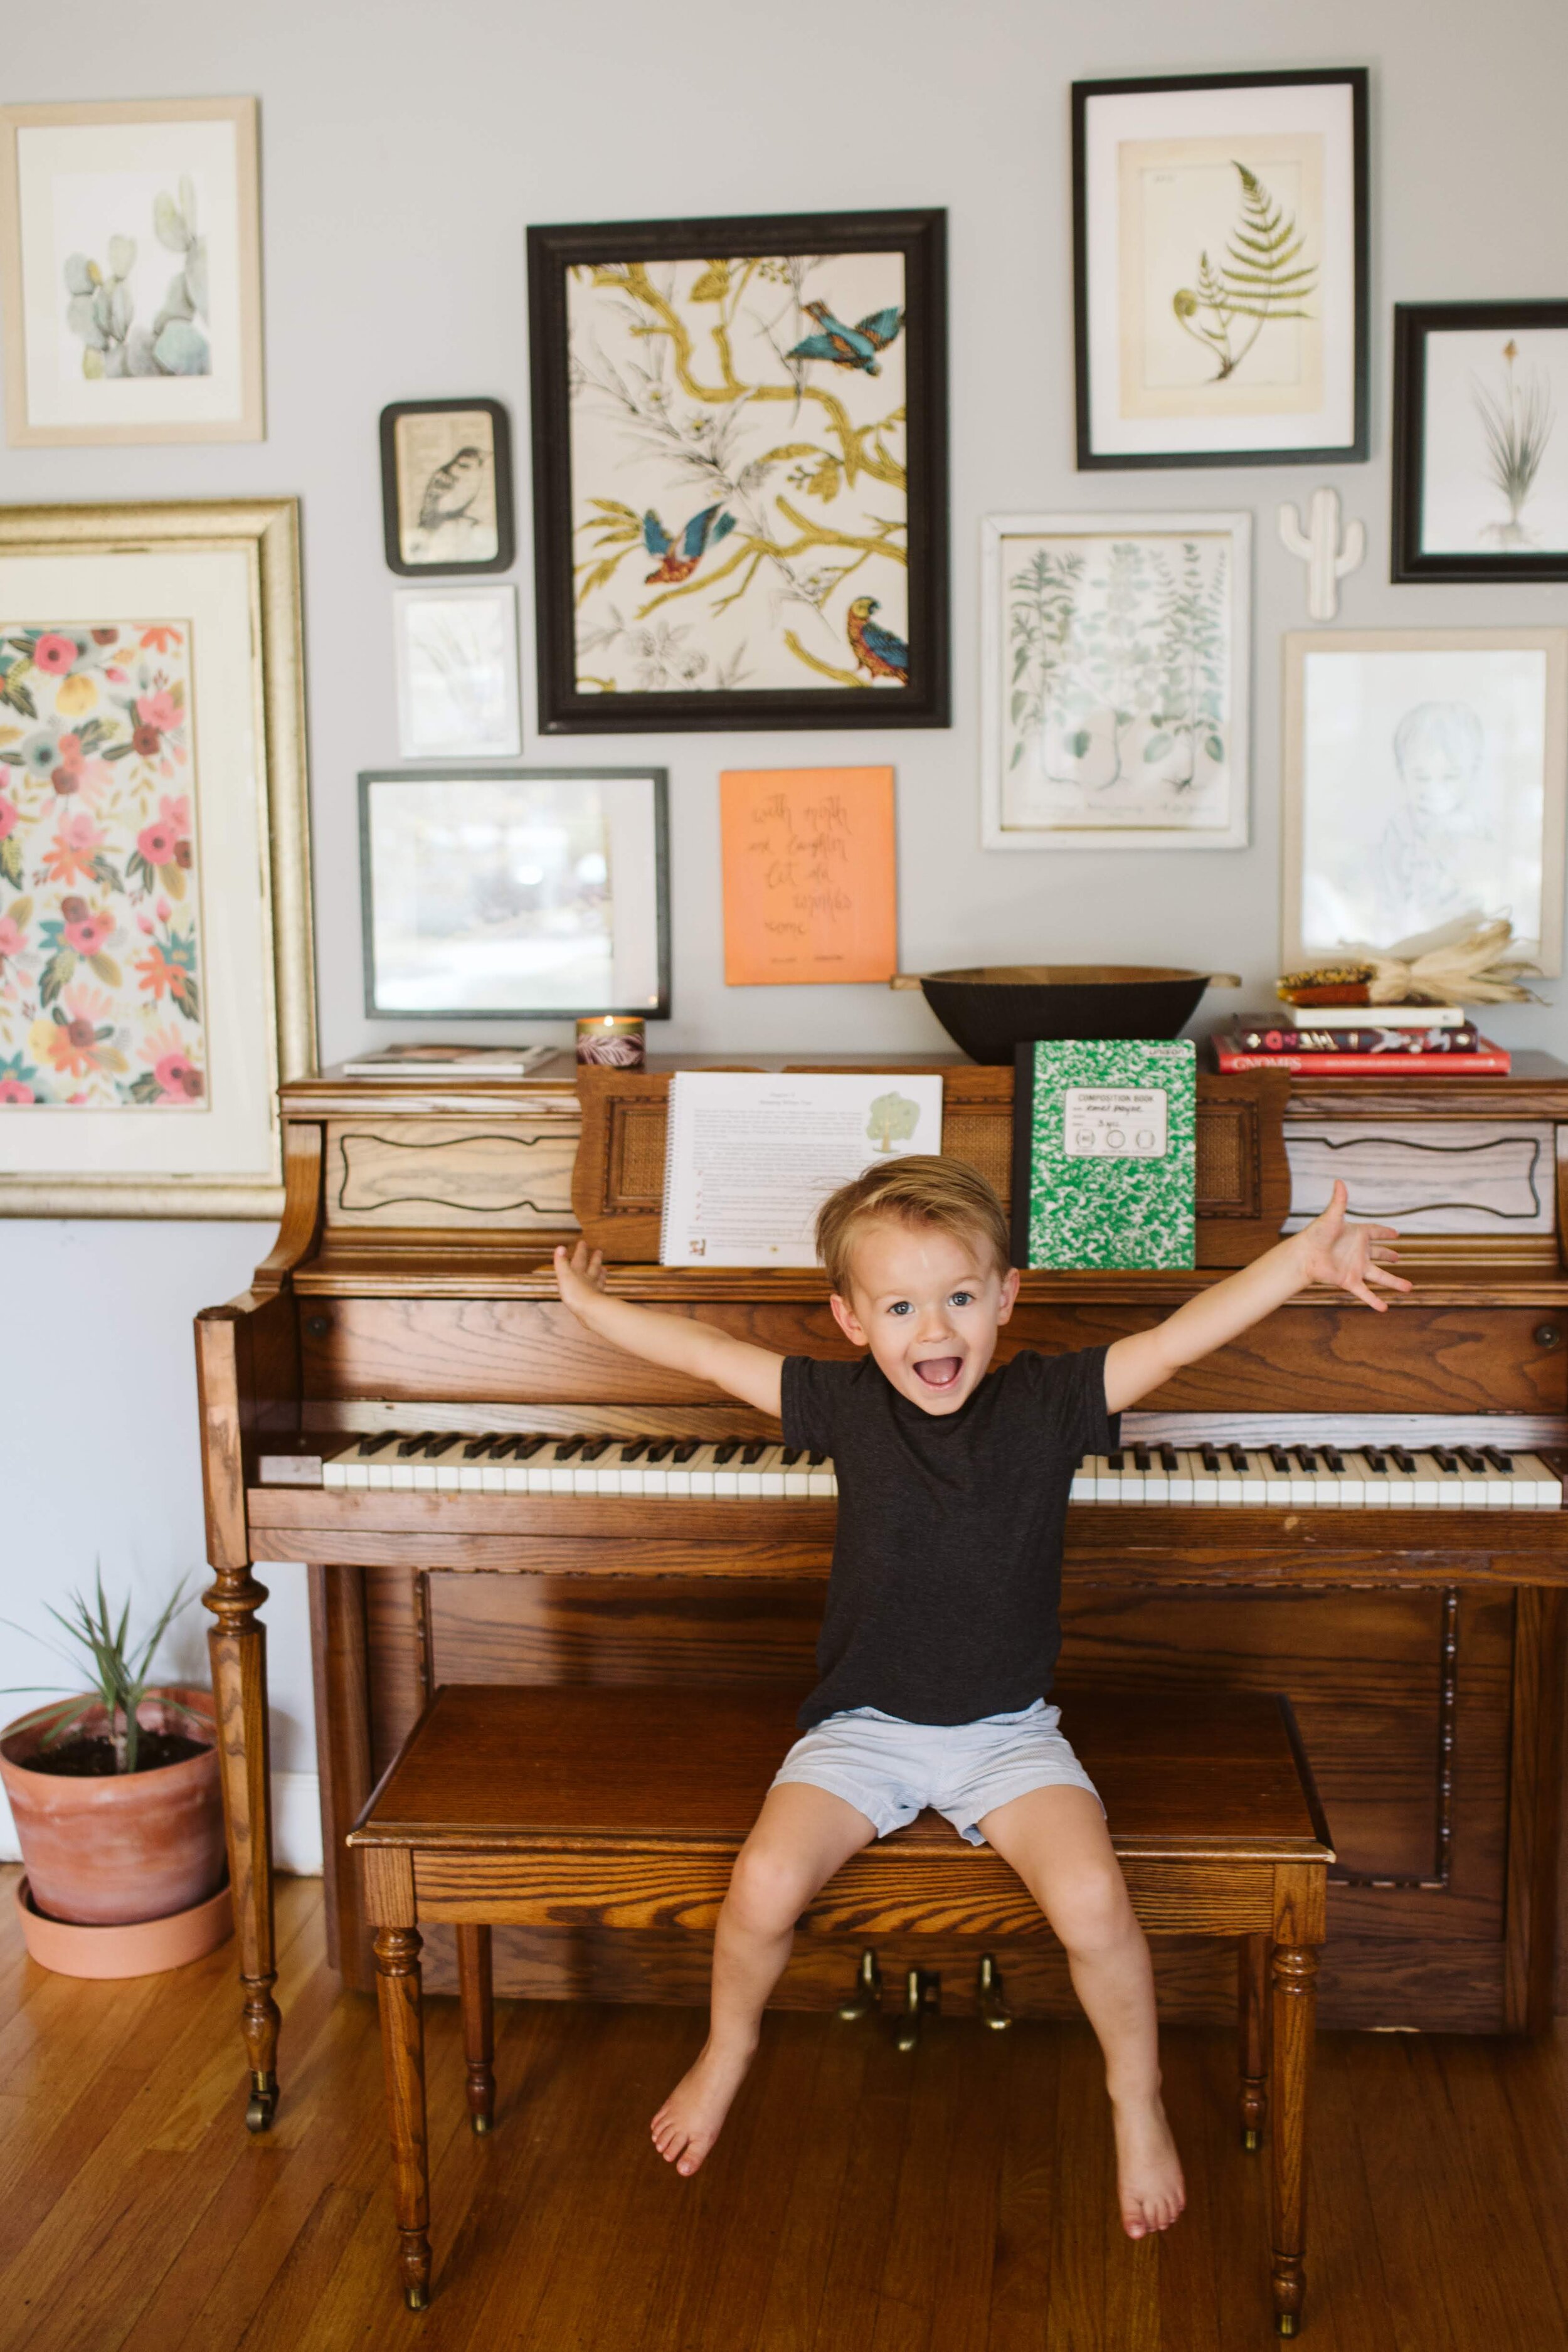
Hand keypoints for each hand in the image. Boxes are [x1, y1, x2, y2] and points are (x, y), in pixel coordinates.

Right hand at [553, 1238, 607, 1324]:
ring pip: (598, 1280)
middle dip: (595, 1259)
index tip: (583, 1242)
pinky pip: (600, 1293)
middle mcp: (588, 1280)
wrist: (589, 1311)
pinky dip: (601, 1289)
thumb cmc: (575, 1293)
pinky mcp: (597, 1303)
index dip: (581, 1251)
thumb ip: (561, 1263)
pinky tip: (602, 1290)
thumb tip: (560, 1247)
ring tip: (604, 1269)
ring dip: (600, 1274)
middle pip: (592, 1267)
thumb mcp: (564, 1276)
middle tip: (599, 1251)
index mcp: (578, 1273)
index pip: (579, 1259)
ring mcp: (594, 1291)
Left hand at [1292, 1180, 1411, 1312]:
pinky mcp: (1349, 1281)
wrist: (1303, 1256)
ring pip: (1380, 1276)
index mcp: (1357, 1235)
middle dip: (1389, 1255)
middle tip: (1400, 1257)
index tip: (1395, 1233)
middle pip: (1379, 1254)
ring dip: (1394, 1282)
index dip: (1385, 1232)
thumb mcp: (1331, 1217)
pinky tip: (1385, 1309)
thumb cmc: (1315, 1235)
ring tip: (1410, 1287)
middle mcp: (1358, 1252)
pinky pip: (1365, 1292)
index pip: (1375, 1231)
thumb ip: (1339, 1201)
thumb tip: (1339, 1180)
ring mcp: (1356, 1268)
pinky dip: (1374, 1301)